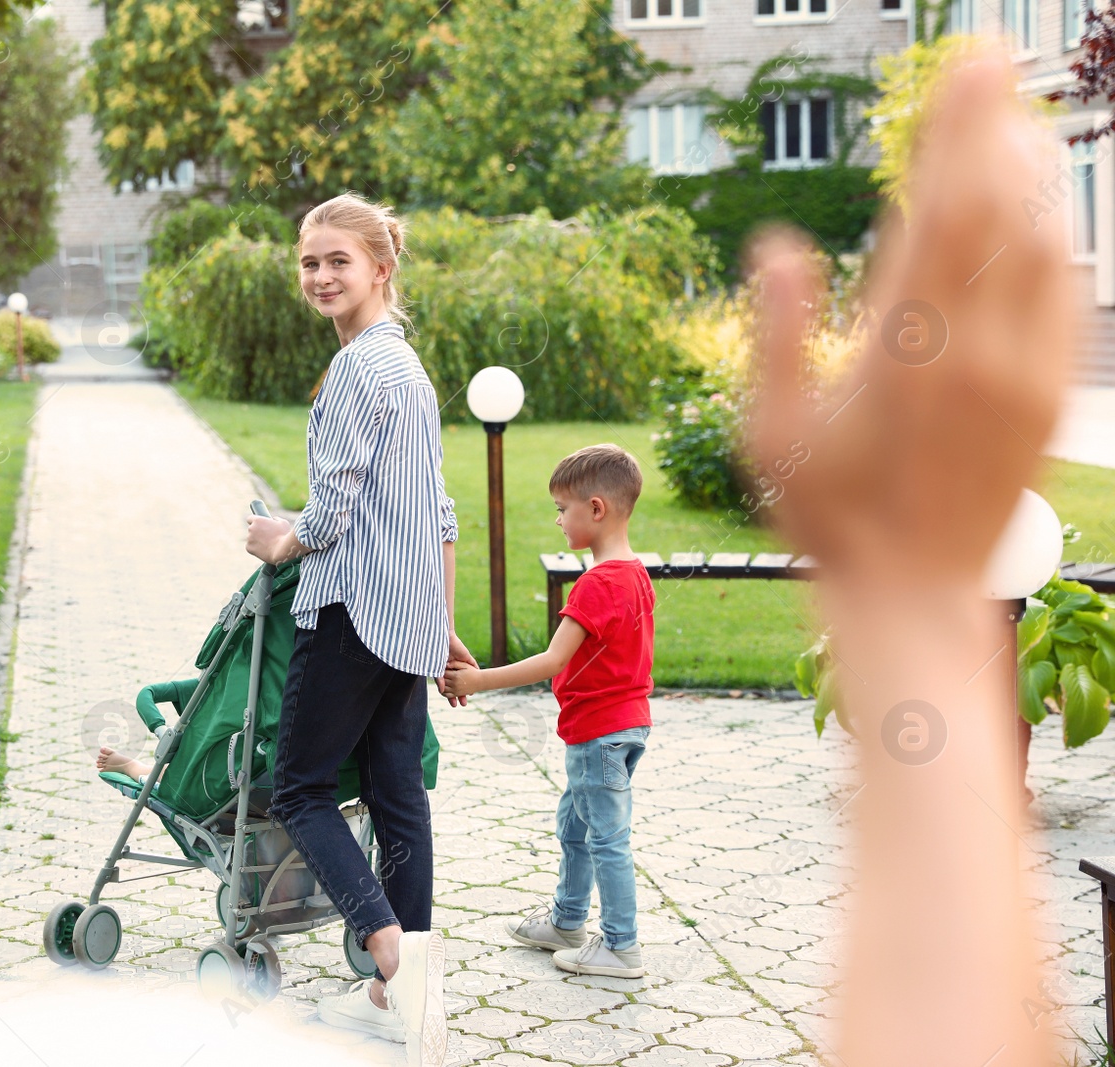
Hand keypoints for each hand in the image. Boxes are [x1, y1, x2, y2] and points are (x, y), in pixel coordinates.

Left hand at [245, 514, 292, 563]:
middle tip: (267, 537)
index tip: (258, 525)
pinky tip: (264, 550)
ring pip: (251, 539)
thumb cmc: (284, 536)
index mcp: (258, 520)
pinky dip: (255, 549)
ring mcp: (249, 538)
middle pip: (251, 529)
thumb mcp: (283, 523)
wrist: (281, 551)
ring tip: (268, 545)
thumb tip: (273, 520)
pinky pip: (250, 547)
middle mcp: (251, 528)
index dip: (255, 522)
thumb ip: (276, 520)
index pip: (250, 519)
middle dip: (257, 532)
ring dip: (256, 540)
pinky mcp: (249, 548)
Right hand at [437, 633, 475, 705]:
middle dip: (461, 695)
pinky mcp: (467, 658)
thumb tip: (441, 691)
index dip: (451, 696)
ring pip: (467, 678)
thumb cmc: (436, 653)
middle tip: (464, 704)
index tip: (453, 705)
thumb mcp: (436, 668)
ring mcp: (461, 664)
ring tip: (471, 695)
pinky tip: (478, 680)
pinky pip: (473, 666)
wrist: (442, 639)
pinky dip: (476, 673)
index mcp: (445, 672)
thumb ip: (439, 679)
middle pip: (459, 685)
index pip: (449, 688)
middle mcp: (454, 670)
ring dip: (469, 687)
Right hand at [744, 47, 1071, 592]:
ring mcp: (1023, 374)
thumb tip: (777, 243)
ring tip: (1011, 123)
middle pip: (1001, 210)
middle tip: (993, 60)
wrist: (913, 594)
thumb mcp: (770, 430)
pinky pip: (1066, 295)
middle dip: (998, 126)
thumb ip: (779, 331)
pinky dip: (1053, 236)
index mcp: (903, 354)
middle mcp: (975, 354)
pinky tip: (1037, 211)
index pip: (941, 212)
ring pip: (1045, 245)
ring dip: (1031, 174)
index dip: (957, 131)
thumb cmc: (827, 514)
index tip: (966, 67)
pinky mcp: (1050, 396)